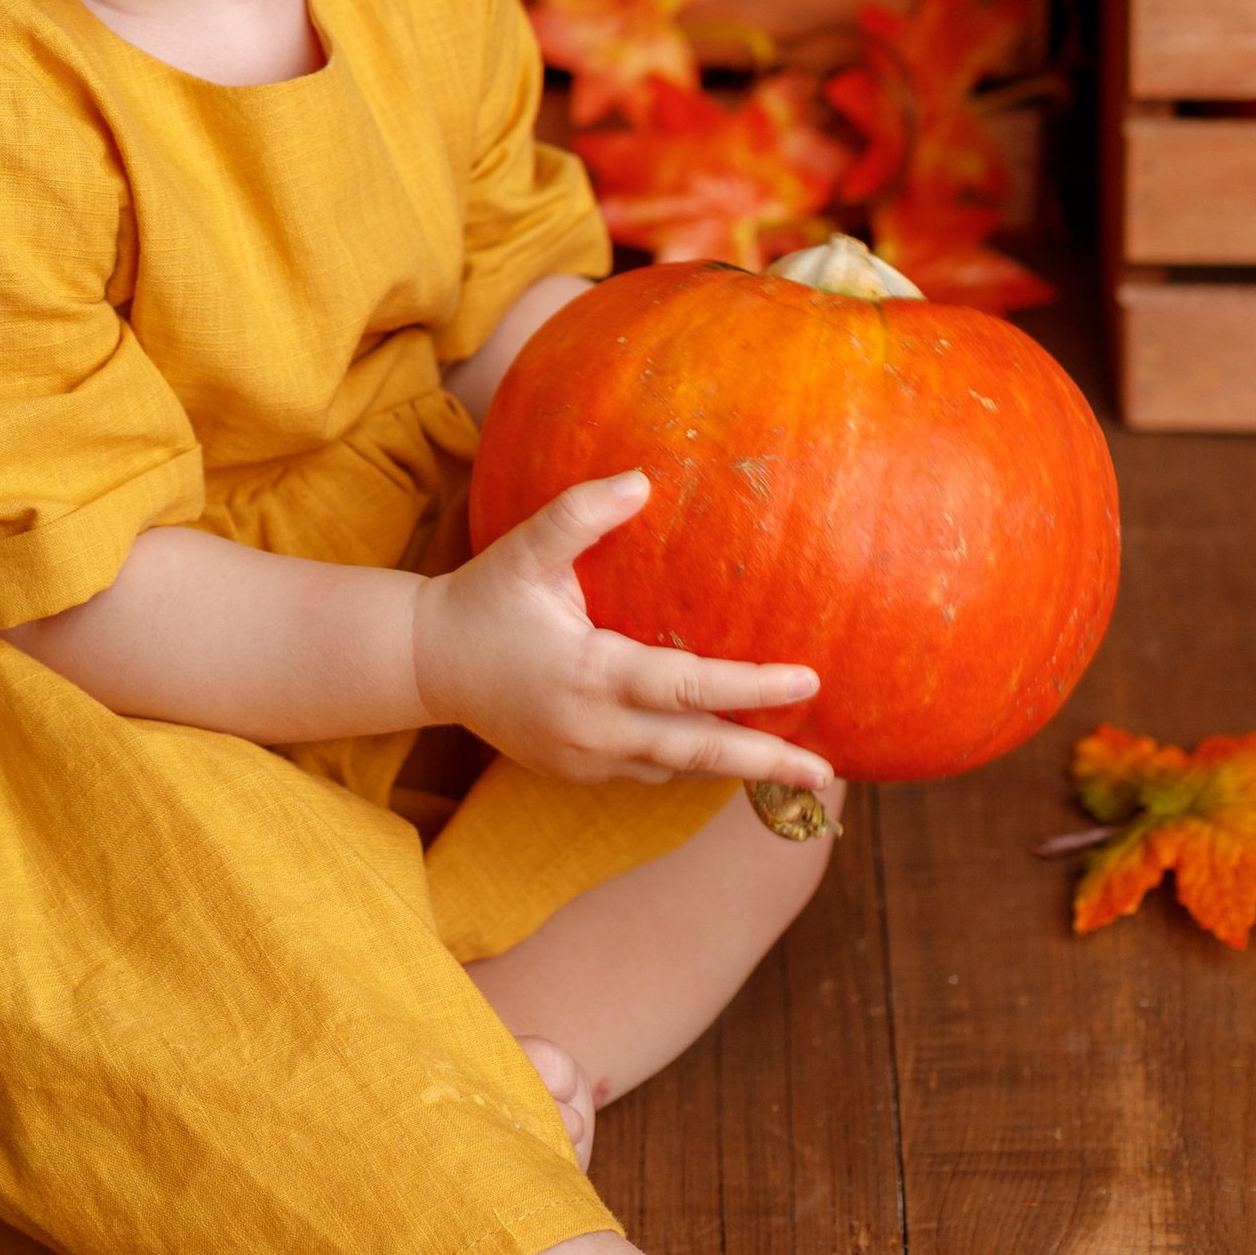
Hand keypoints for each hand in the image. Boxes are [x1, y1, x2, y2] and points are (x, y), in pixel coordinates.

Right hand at [409, 473, 832, 792]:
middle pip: (695, 752)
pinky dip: (691, 765)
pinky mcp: (578, 773)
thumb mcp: (523, 551)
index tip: (808, 680)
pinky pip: (649, 772)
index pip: (686, 687)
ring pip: (676, 770)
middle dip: (765, 762)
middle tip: (826, 773)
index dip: (749, 687)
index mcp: (589, 674)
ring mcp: (585, 761)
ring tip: (797, 769)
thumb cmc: (483, 598)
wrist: (429, 663)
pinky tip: (729, 754)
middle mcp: (592, 730)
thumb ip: (579, 515)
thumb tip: (641, 481)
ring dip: (735, 769)